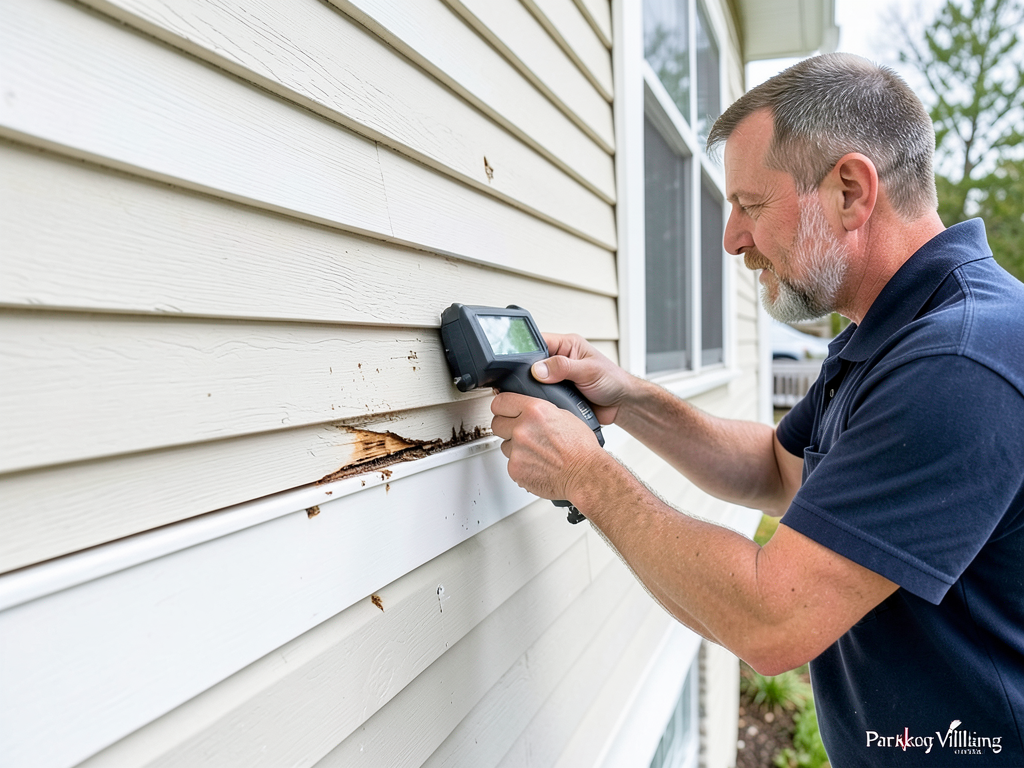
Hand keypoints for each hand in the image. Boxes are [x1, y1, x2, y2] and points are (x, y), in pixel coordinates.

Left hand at [490, 392, 604, 501]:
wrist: (585, 474)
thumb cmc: (581, 448)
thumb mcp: (564, 415)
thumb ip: (540, 411)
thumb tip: (528, 410)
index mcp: (535, 411)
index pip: (500, 403)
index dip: (502, 407)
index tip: (503, 410)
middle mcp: (522, 429)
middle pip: (497, 424)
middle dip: (506, 427)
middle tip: (520, 433)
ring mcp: (517, 450)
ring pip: (504, 445)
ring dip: (515, 448)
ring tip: (536, 452)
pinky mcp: (515, 469)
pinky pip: (511, 463)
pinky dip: (521, 465)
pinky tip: (537, 464)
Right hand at [531, 333, 633, 424]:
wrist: (621, 405)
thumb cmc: (613, 381)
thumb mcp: (588, 370)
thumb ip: (563, 367)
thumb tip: (539, 369)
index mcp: (567, 345)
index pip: (538, 341)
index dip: (526, 350)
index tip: (517, 362)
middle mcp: (560, 359)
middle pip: (532, 362)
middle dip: (528, 372)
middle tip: (528, 381)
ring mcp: (557, 377)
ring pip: (534, 380)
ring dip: (534, 388)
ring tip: (536, 393)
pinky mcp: (557, 393)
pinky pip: (542, 395)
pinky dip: (540, 400)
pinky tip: (541, 403)